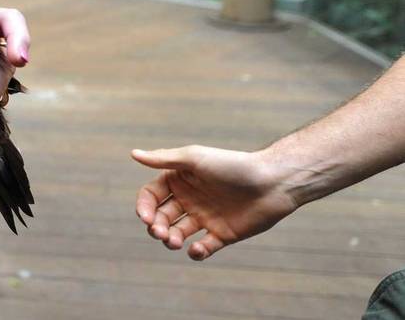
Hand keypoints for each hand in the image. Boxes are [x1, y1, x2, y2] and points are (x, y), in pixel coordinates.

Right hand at [132, 146, 300, 260]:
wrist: (272, 182)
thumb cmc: (232, 165)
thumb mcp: (194, 158)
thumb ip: (163, 159)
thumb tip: (133, 153)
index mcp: (179, 180)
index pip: (151, 196)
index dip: (144, 207)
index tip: (146, 217)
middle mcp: (189, 199)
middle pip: (161, 217)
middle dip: (155, 226)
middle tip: (160, 232)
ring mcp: (205, 218)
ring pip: (177, 234)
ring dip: (170, 240)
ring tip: (175, 241)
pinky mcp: (222, 235)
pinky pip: (203, 248)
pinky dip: (196, 252)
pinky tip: (197, 249)